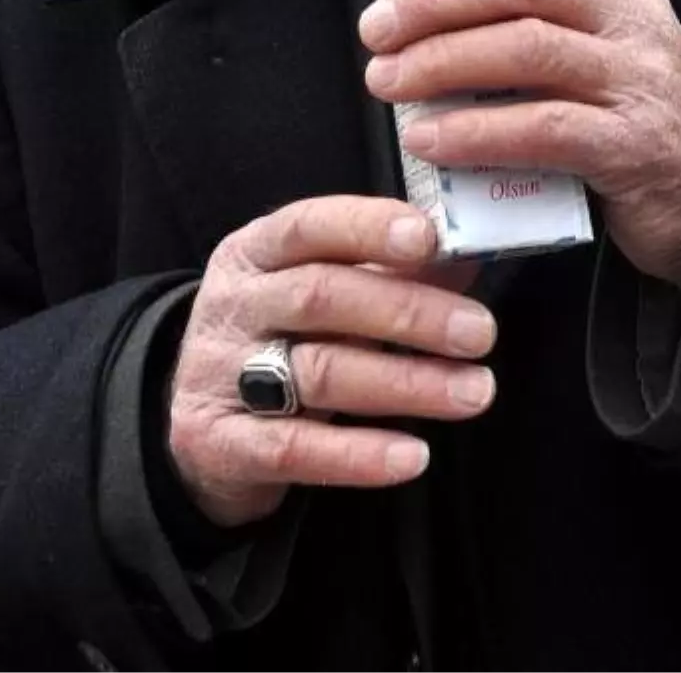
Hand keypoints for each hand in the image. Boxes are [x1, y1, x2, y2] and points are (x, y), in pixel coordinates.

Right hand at [168, 196, 496, 527]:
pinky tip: (414, 456)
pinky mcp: (218, 444)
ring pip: (317, 372)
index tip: (430, 239)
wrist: (200, 422)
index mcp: (256, 251)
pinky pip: (294, 449)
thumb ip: (392, 269)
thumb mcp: (323, 289)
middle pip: (321, 297)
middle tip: (481, 332)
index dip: (368, 228)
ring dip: (405, 383)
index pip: (309, 225)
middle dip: (409, 312)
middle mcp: (234, 305)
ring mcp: (218, 374)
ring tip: (474, 392)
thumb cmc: (285, 336)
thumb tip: (468, 249)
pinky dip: (358, 455)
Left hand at [360, 0, 680, 287]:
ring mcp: (639, 80)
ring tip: (386, 81)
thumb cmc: (628, 117)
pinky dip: (475, 132)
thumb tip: (422, 9)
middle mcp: (636, 19)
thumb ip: (532, 21)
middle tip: (378, 28)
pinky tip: (428, 139)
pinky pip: (542, 127)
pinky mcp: (631, 147)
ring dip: (442, 61)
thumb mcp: (597, 50)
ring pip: (528, 47)